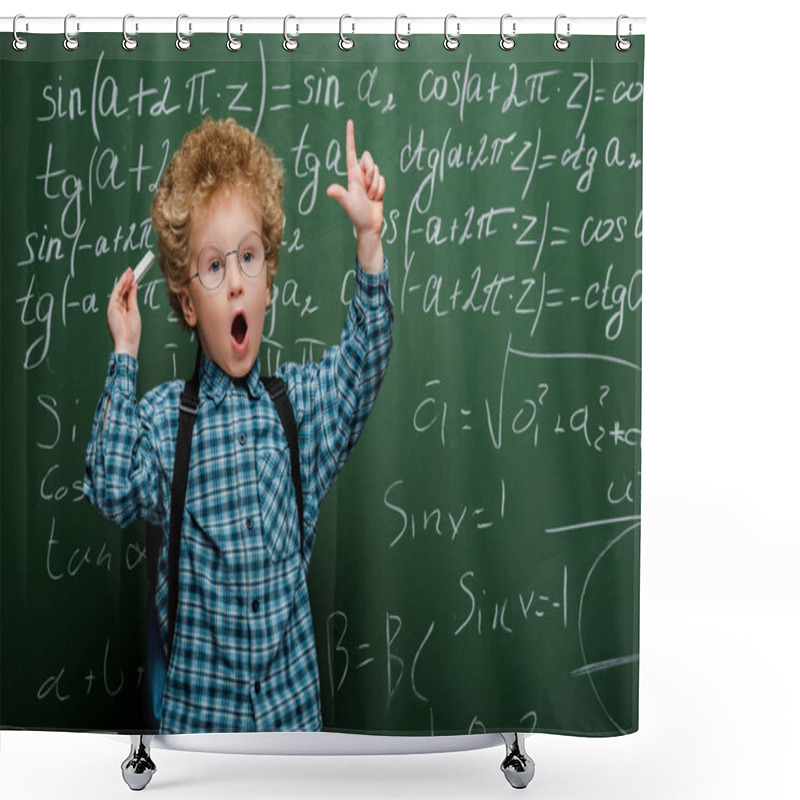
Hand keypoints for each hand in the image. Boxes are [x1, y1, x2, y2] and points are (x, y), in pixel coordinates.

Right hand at [107, 268, 140, 359]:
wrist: (127, 342)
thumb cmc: (132, 332)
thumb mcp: (134, 312)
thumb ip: (132, 298)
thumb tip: (134, 287)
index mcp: (122, 312)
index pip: (126, 296)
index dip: (129, 286)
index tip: (134, 278)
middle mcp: (116, 309)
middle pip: (121, 292)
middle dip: (126, 281)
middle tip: (132, 271)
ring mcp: (113, 308)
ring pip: (118, 291)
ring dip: (124, 280)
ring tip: (130, 272)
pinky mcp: (111, 308)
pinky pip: (116, 293)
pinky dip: (121, 285)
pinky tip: (126, 278)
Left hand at [327, 119, 385, 272]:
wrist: (369, 226)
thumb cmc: (357, 215)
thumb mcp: (349, 203)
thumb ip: (340, 195)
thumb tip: (330, 191)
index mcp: (351, 175)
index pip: (351, 153)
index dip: (350, 137)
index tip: (350, 122)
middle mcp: (360, 175)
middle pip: (368, 159)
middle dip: (370, 172)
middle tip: (366, 190)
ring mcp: (369, 181)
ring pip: (377, 171)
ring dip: (375, 185)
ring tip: (370, 197)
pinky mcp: (377, 186)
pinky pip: (383, 180)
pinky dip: (381, 190)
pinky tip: (376, 199)